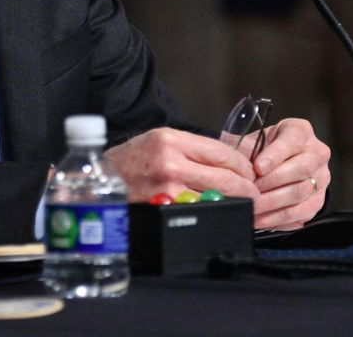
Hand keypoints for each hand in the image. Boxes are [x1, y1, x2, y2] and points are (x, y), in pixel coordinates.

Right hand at [105, 127, 259, 204]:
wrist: (98, 181)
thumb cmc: (129, 161)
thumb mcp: (158, 141)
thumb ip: (191, 149)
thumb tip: (228, 162)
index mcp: (171, 139)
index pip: (223, 152)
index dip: (243, 165)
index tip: (250, 173)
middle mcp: (170, 162)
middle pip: (227, 178)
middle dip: (248, 189)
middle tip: (254, 195)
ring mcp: (167, 189)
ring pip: (217, 198)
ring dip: (235, 204)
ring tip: (242, 206)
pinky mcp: (164, 210)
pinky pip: (200, 213)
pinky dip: (214, 214)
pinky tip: (217, 214)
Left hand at [242, 118, 330, 229]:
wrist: (279, 165)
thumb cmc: (264, 151)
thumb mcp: (254, 141)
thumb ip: (246, 149)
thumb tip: (233, 164)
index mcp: (300, 131)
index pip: (292, 141)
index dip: (275, 155)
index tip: (258, 167)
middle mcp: (317, 153)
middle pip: (300, 169)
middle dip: (271, 182)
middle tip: (250, 191)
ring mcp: (321, 178)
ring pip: (300, 192)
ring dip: (273, 203)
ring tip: (252, 207)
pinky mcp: (318, 200)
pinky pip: (301, 212)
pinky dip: (278, 218)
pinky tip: (261, 218)